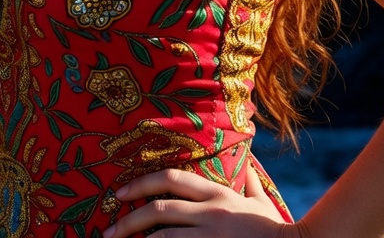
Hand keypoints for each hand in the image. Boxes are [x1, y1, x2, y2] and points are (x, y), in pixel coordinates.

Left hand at [103, 165, 295, 237]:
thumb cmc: (275, 230)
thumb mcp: (259, 199)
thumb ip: (246, 177)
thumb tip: (245, 153)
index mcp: (217, 192)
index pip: (170, 179)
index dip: (140, 183)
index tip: (119, 193)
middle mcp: (210, 213)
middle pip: (158, 210)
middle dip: (128, 219)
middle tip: (109, 230)